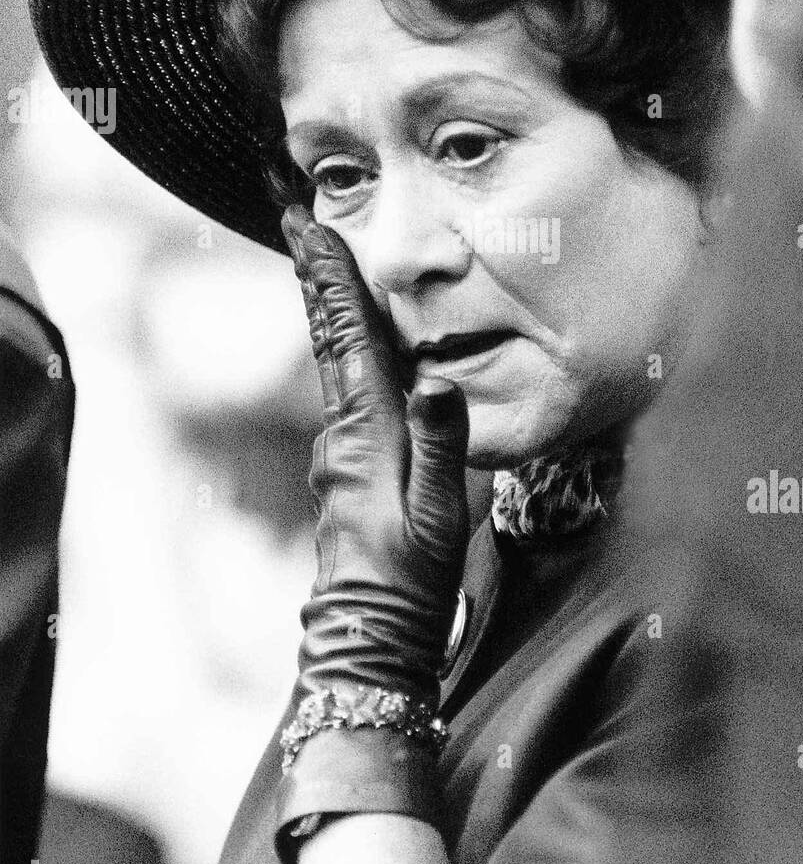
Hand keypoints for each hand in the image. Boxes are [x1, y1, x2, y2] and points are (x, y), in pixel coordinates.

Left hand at [281, 203, 470, 708]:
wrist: (368, 640)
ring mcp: (341, 453)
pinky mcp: (348, 473)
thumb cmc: (410, 580)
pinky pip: (347, 393)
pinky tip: (361, 353)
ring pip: (336, 363)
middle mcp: (343, 433)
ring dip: (331, 311)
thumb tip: (435, 379)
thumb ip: (441, 444)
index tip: (310, 225)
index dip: (331, 278)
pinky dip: (347, 353)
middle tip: (301, 223)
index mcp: (365, 431)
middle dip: (318, 278)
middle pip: (329, 338)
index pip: (346, 336)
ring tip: (327, 268)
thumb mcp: (440, 513)